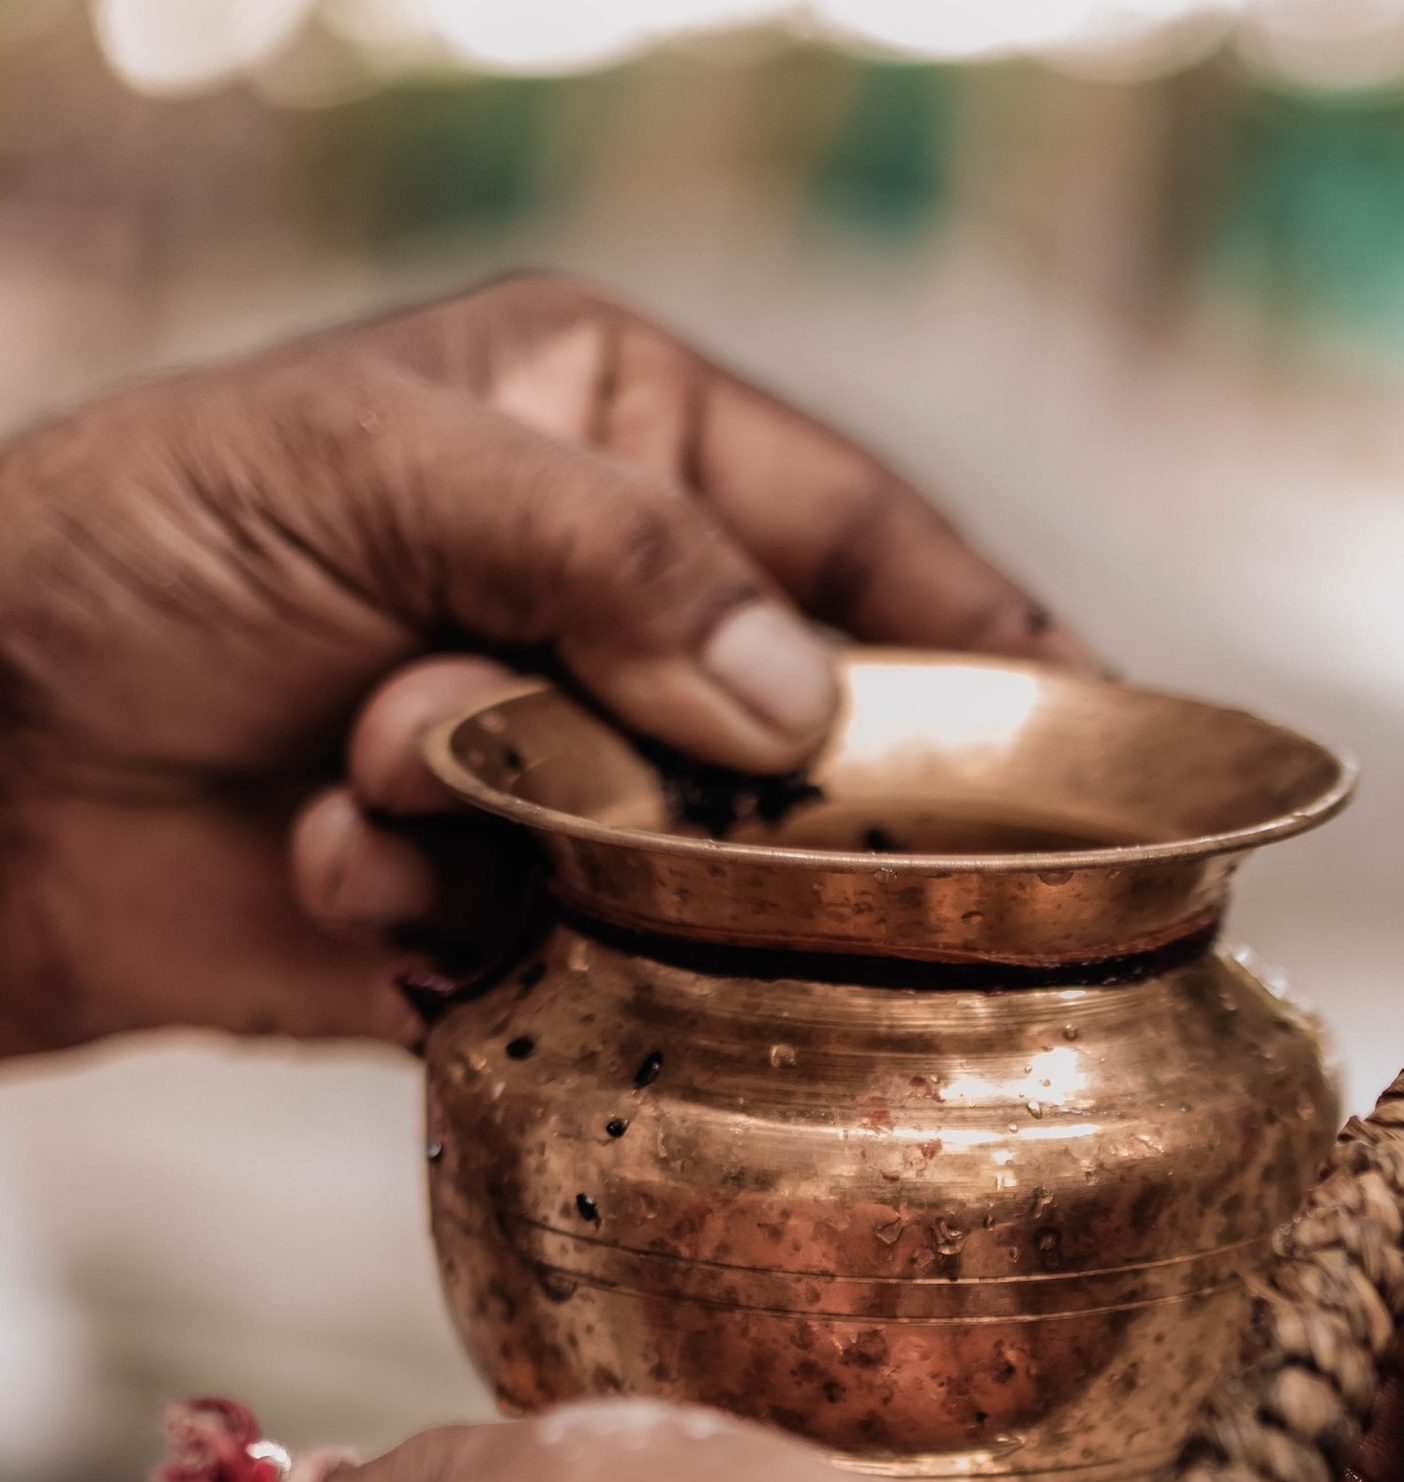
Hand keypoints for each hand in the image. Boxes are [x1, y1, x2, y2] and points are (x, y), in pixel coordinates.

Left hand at [0, 272, 1083, 1057]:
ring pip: (696, 873)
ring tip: (370, 789)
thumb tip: (803, 699)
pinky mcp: (503, 922)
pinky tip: (339, 881)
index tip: (1110, 755)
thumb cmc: (137, 545)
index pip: (869, 541)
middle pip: (809, 737)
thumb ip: (607, 557)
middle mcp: (615, 610)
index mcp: (618, 434)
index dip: (999, 648)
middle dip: (722, 783)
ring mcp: (569, 776)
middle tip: (672, 814)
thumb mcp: (373, 470)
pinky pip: (587, 968)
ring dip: (543, 854)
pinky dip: (461, 935)